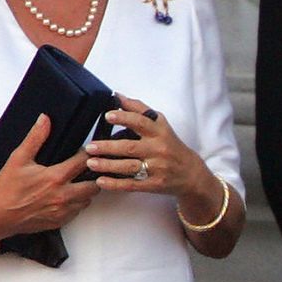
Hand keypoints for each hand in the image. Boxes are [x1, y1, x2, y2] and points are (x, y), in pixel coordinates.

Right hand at [0, 114, 100, 239]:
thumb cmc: (6, 188)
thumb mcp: (18, 158)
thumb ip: (35, 137)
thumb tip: (45, 119)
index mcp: (56, 178)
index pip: (84, 163)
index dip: (88, 155)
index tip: (86, 151)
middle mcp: (63, 196)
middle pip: (93, 185)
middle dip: (93, 175)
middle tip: (87, 168)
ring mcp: (62, 212)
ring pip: (87, 200)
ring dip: (86, 191)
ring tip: (78, 181)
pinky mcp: (58, 222)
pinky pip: (77, 212)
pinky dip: (76, 204)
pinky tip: (67, 196)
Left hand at [83, 94, 210, 199]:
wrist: (190, 173)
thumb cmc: (171, 145)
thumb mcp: (160, 124)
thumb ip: (139, 109)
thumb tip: (118, 96)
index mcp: (159, 132)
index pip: (140, 122)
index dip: (124, 118)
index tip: (107, 115)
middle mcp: (158, 149)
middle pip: (130, 147)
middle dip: (108, 147)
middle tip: (90, 146)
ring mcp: (156, 168)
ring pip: (129, 167)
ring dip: (108, 165)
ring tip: (91, 162)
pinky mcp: (153, 184)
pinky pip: (132, 184)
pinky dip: (115, 184)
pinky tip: (101, 181)